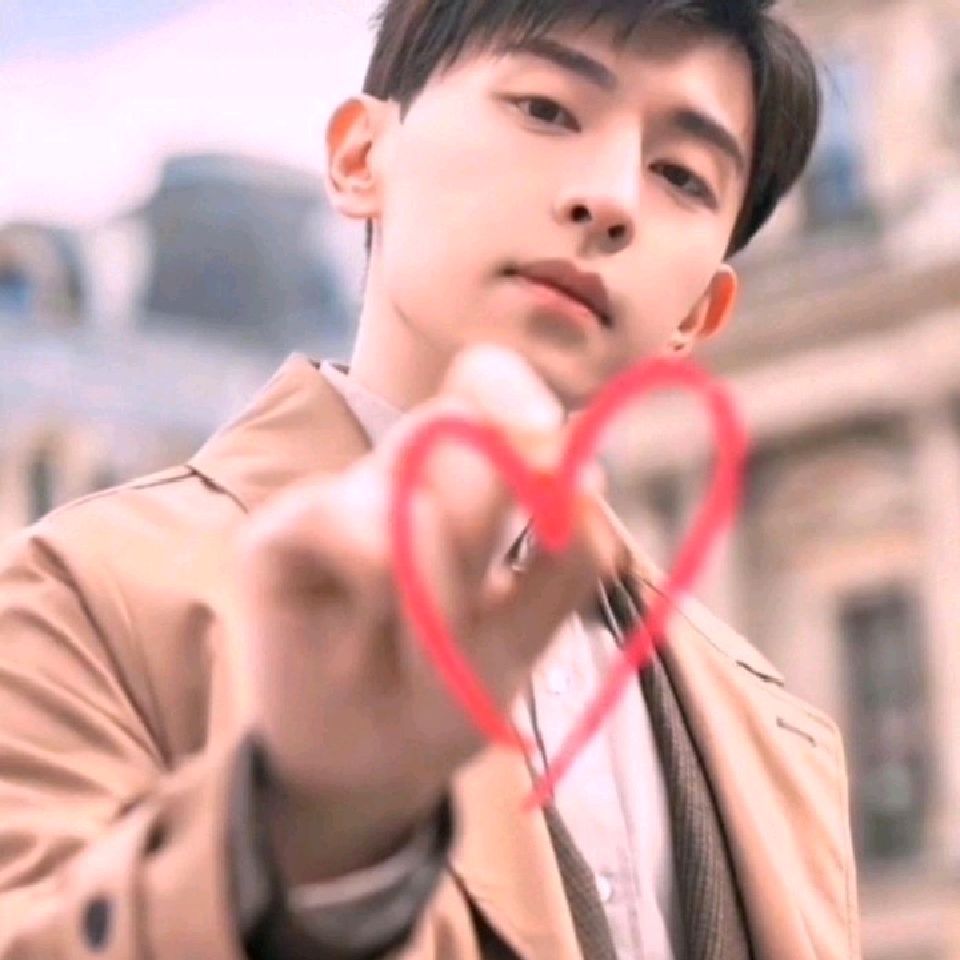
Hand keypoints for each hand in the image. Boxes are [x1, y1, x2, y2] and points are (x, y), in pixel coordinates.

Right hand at [235, 344, 619, 882]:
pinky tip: (358, 643)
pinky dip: (376, 595)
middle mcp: (400, 473)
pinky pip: (347, 525)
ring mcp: (338, 495)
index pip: (486, 387)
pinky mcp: (279, 530)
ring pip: (412, 490)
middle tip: (478, 604)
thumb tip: (588, 479)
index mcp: (463, 479)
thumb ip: (562, 565)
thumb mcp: (521, 638)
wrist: (360, 765)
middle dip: (489, 520)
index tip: (550, 445)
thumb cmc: (444, 691)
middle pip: (458, 428)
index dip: (516, 395)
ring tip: (414, 654)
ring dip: (438, 594)